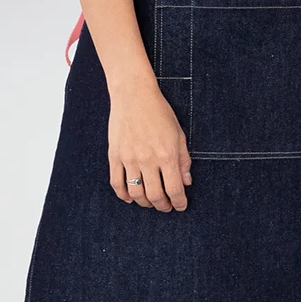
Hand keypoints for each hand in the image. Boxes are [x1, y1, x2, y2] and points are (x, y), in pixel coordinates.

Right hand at [108, 80, 191, 210]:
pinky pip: (116, 183)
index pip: (174, 189)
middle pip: (155, 196)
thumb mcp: (178, 133)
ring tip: (150, 202)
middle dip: (163, 206)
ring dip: (145, 203)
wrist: (134, 95)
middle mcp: (148, 160)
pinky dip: (123, 195)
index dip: (179, 202)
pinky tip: (130, 198)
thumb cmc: (159, 111)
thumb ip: (183, 159)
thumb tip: (186, 182)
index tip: (181, 206)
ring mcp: (129, 159)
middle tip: (166, 207)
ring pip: (136, 194)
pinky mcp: (114, 155)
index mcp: (166, 154)